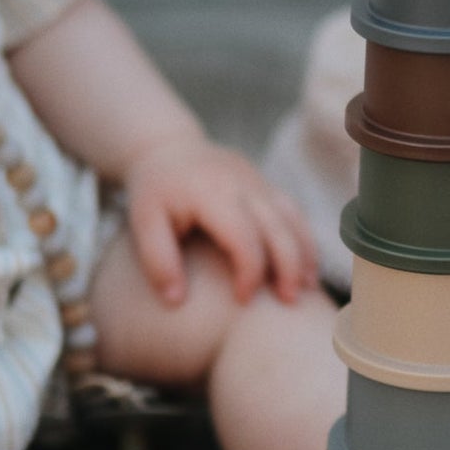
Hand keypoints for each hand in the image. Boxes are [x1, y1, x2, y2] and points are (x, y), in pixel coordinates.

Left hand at [124, 134, 320, 305]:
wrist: (167, 147)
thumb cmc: (154, 193)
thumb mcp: (143, 223)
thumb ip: (158, 261)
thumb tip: (176, 301)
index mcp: (211, 193)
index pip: (243, 237)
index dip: (249, 272)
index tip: (242, 300)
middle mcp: (242, 184)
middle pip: (278, 228)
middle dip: (288, 267)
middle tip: (288, 302)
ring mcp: (258, 181)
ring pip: (293, 218)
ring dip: (305, 254)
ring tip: (306, 288)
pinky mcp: (266, 183)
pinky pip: (294, 212)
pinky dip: (304, 239)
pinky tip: (305, 267)